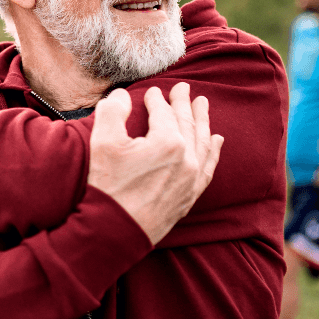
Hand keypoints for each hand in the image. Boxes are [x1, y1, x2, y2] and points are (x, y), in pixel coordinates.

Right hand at [87, 83, 223, 244]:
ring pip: (202, 142)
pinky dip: (213, 151)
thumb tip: (122, 96)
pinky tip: (216, 140)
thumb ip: (112, 111)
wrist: (115, 230)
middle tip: (184, 88)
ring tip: (203, 105)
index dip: (157, 100)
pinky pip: (208, 167)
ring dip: (203, 121)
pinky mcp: (191, 194)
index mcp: (168, 142)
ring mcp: (192, 178)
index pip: (164, 113)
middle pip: (187, 123)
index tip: (152, 92)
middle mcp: (187, 158)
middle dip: (184, 104)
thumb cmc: (108, 186)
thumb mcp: (103, 142)